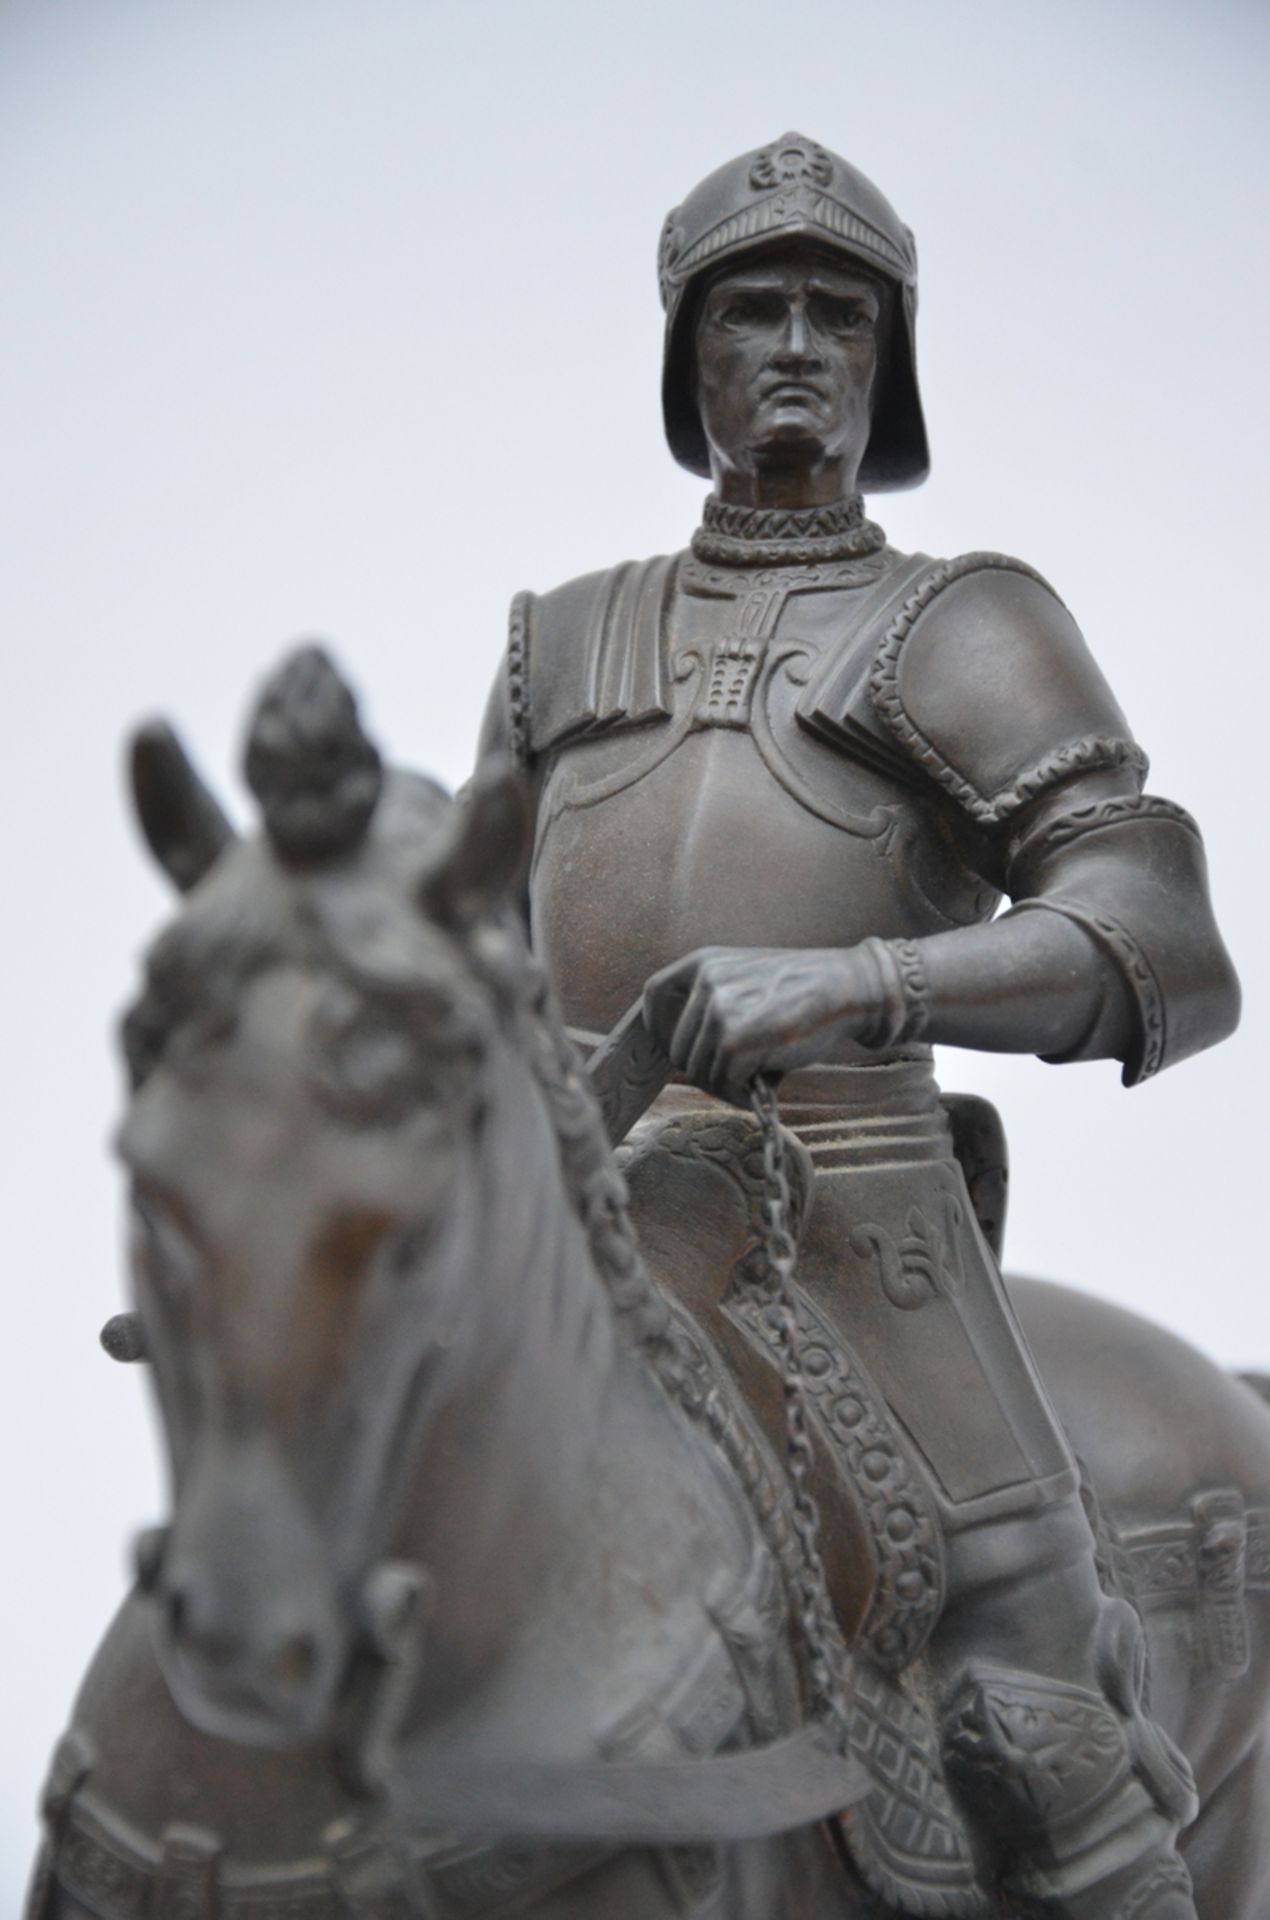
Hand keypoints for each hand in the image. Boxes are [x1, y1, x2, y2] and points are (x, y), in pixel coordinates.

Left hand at [642, 945, 875, 1104]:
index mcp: (705, 962)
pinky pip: (723, 1083)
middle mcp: (707, 983)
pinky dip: (742, 1094)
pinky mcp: (734, 1043)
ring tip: (758, 1076)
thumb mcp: (747, 977)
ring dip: (726, 1085)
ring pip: (698, 1070)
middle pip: (679, 1048)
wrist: (848, 989)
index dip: (659, 1026)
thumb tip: (685, 1048)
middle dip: (707, 1070)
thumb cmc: (802, 991)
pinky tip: (766, 1084)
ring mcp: (718, 1012)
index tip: (672, 1046)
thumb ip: (714, 999)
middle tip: (740, 1074)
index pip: (655, 994)